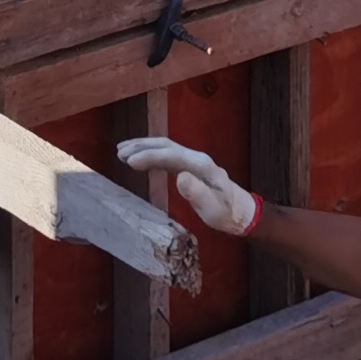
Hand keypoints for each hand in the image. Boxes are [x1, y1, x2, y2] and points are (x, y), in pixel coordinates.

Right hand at [116, 135, 259, 235]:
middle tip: (119, 152)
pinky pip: (166, 156)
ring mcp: (193, 161)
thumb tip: (179, 177)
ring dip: (143, 147)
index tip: (129, 161)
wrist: (241, 212)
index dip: (149, 156)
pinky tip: (137, 160)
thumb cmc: (227, 214)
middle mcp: (196, 158)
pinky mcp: (189, 167)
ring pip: (165, 147)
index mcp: (202, 166)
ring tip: (121, 152)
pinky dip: (150, 155)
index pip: (171, 155)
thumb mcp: (213, 209)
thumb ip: (198, 193)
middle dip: (141, 146)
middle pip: (166, 145)